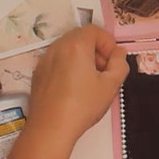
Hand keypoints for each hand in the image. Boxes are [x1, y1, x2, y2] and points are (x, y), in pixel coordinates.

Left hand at [27, 25, 128, 143]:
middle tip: (104, 70)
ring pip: (67, 48)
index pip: (94, 30)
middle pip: (79, 37)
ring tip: (90, 80)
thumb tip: (119, 53)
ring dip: (82, 57)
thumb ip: (120, 64)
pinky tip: (74, 88)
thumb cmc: (83, 106)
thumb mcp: (111, 85)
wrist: (50, 128)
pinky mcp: (38, 73)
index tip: (113, 60)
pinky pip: (57, 61)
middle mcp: (57, 47)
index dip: (108, 42)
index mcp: (76, 46)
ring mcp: (44, 60)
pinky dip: (68, 66)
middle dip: (95, 49)